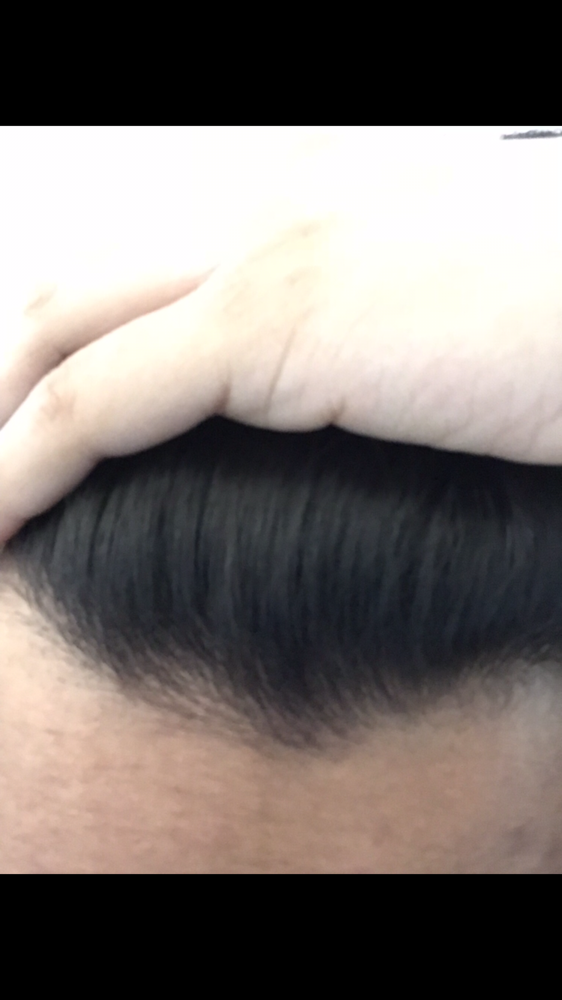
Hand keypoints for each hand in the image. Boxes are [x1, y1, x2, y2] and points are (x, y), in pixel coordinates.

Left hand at [0, 206, 560, 543]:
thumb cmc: (551, 351)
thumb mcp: (431, 360)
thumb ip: (351, 380)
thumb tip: (322, 437)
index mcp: (297, 240)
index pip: (128, 289)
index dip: (55, 360)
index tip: (18, 434)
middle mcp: (261, 234)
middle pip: (69, 298)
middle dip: (1, 385)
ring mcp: (259, 273)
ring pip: (61, 339)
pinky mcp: (272, 330)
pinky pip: (97, 403)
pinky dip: (22, 462)